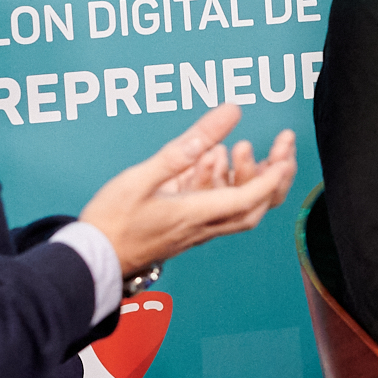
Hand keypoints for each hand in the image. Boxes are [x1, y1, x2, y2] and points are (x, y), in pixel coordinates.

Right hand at [78, 106, 297, 273]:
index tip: (286, 154)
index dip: (272, 177)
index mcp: (195, 214)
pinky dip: (222, 183)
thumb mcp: (143, 177)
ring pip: (237, 208)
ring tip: (244, 146)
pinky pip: (214, 207)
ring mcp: (194, 229)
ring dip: (249, 178)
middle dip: (275, 177)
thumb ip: (185, 147)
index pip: (248, 198)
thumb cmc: (111, 221)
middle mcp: (202, 226)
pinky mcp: (184, 228)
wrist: (91, 261)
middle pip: (254, 207)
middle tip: (283, 146)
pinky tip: (212, 159)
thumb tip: (227, 116)